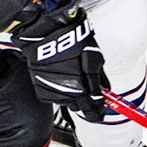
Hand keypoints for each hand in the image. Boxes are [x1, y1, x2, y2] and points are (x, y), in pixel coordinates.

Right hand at [14, 3, 108, 120]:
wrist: (44, 34)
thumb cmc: (69, 40)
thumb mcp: (94, 55)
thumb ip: (100, 76)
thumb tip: (105, 87)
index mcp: (84, 87)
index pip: (94, 107)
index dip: (99, 111)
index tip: (100, 112)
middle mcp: (68, 93)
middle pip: (81, 108)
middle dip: (86, 104)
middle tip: (89, 96)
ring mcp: (54, 92)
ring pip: (67, 103)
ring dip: (72, 97)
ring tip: (72, 80)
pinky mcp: (41, 90)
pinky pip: (54, 97)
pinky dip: (58, 91)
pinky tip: (60, 78)